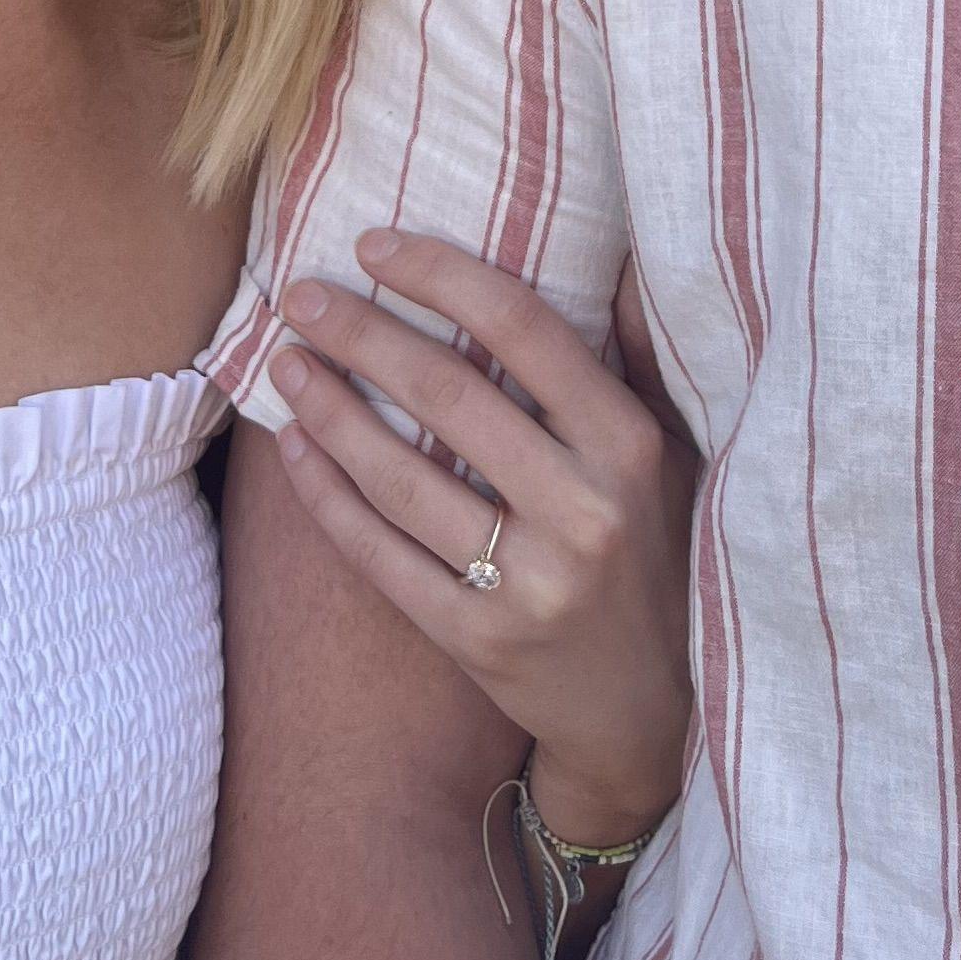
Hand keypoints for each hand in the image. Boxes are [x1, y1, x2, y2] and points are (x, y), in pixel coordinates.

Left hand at [271, 234, 696, 852]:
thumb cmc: (658, 550)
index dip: (441, 276)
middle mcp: (582, 511)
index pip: (524, 331)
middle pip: (448, 396)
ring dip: (330, 410)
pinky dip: (327, 498)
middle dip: (362, 334)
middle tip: (301, 294)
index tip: (375, 245)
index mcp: (628, 446)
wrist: (652, 713)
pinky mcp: (477, 642)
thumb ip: (641, 355)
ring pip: (402, 478)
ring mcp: (528, 584)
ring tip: (286, 360)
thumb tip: (612, 251)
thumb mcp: (674, 453)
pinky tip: (294, 445)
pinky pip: (382, 556)